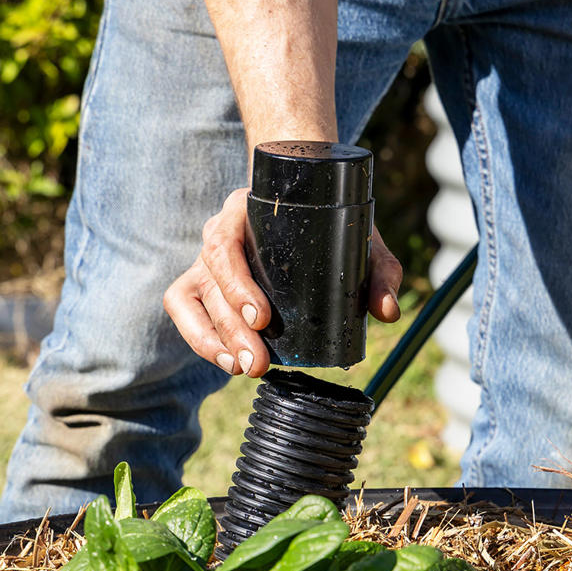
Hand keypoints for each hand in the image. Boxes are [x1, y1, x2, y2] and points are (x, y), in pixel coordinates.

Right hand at [163, 187, 402, 376]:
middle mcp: (218, 232)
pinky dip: (199, 338)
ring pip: (190, 298)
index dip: (237, 283)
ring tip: (242, 368)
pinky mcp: (199, 282)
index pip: (226, 243)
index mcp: (247, 210)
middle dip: (231, 328)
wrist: (304, 202)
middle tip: (257, 363)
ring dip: (212, 339)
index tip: (262, 318)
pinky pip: (184, 310)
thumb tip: (387, 311)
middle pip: (210, 280)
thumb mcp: (359, 238)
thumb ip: (379, 271)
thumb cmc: (329, 222)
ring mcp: (204, 259)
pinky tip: (225, 361)